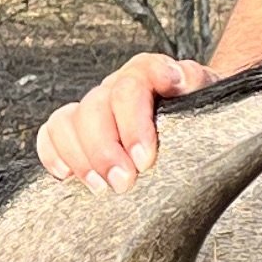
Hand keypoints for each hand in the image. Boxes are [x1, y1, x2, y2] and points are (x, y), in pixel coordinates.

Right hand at [38, 52, 211, 190]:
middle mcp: (118, 86)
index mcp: (150, 72)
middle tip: (124, 184)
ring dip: (81, 157)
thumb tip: (178, 80)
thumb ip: (195, 82)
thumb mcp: (208, 96)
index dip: (133, 121)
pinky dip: (53, 152)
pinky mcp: (79, 128)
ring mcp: (96, 106)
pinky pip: (52, 132)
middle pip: (95, 107)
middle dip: (106, 150)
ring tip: (101, 188)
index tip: (145, 159)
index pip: (132, 83)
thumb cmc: (204, 112)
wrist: (200, 119)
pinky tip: (66, 175)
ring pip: (68, 120)